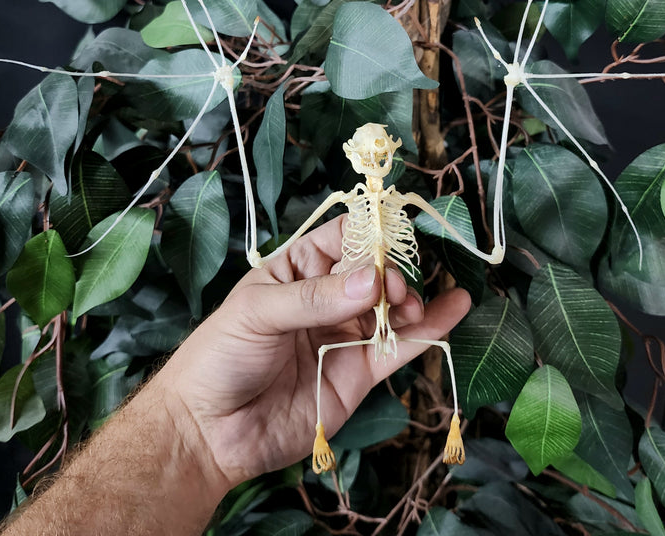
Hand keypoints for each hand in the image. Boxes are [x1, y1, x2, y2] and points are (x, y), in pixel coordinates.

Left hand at [155, 214, 470, 490]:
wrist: (208, 432)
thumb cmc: (219, 357)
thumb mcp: (258, 313)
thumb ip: (316, 298)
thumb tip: (373, 279)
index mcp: (297, 269)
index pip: (342, 237)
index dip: (370, 232)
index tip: (394, 233)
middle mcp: (326, 298)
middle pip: (374, 271)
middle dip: (392, 272)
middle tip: (394, 288)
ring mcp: (344, 335)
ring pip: (391, 308)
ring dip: (411, 301)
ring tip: (410, 306)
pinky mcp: (358, 374)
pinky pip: (398, 348)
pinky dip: (429, 329)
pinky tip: (455, 308)